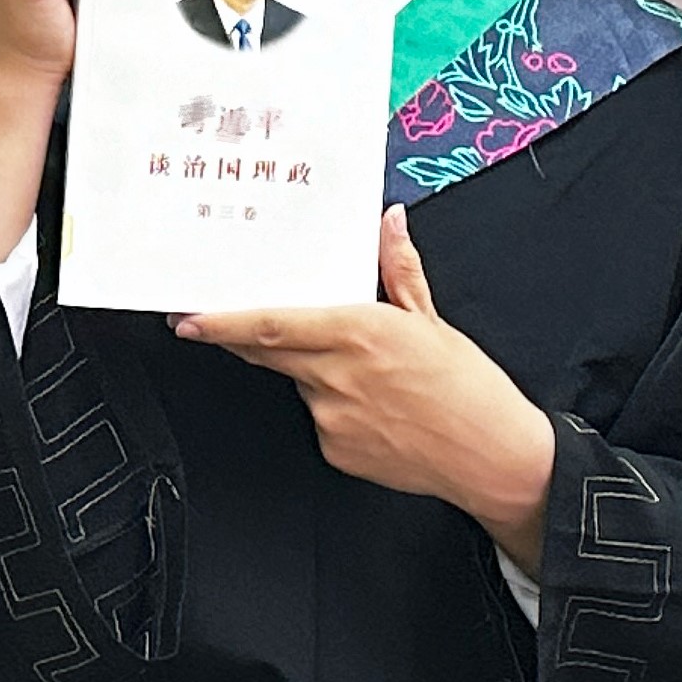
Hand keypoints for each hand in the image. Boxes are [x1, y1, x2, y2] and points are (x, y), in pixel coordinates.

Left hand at [174, 204, 554, 570]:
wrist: (493, 458)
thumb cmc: (469, 390)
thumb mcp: (433, 320)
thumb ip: (399, 269)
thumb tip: (389, 223)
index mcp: (358, 332)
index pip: (271, 324)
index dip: (222, 322)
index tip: (188, 318)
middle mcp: (336, 375)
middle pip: (269, 351)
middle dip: (243, 337)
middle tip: (227, 325)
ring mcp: (332, 417)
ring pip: (299, 382)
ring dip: (312, 370)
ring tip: (368, 377)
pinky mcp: (336, 450)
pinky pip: (319, 418)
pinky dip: (333, 405)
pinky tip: (374, 408)